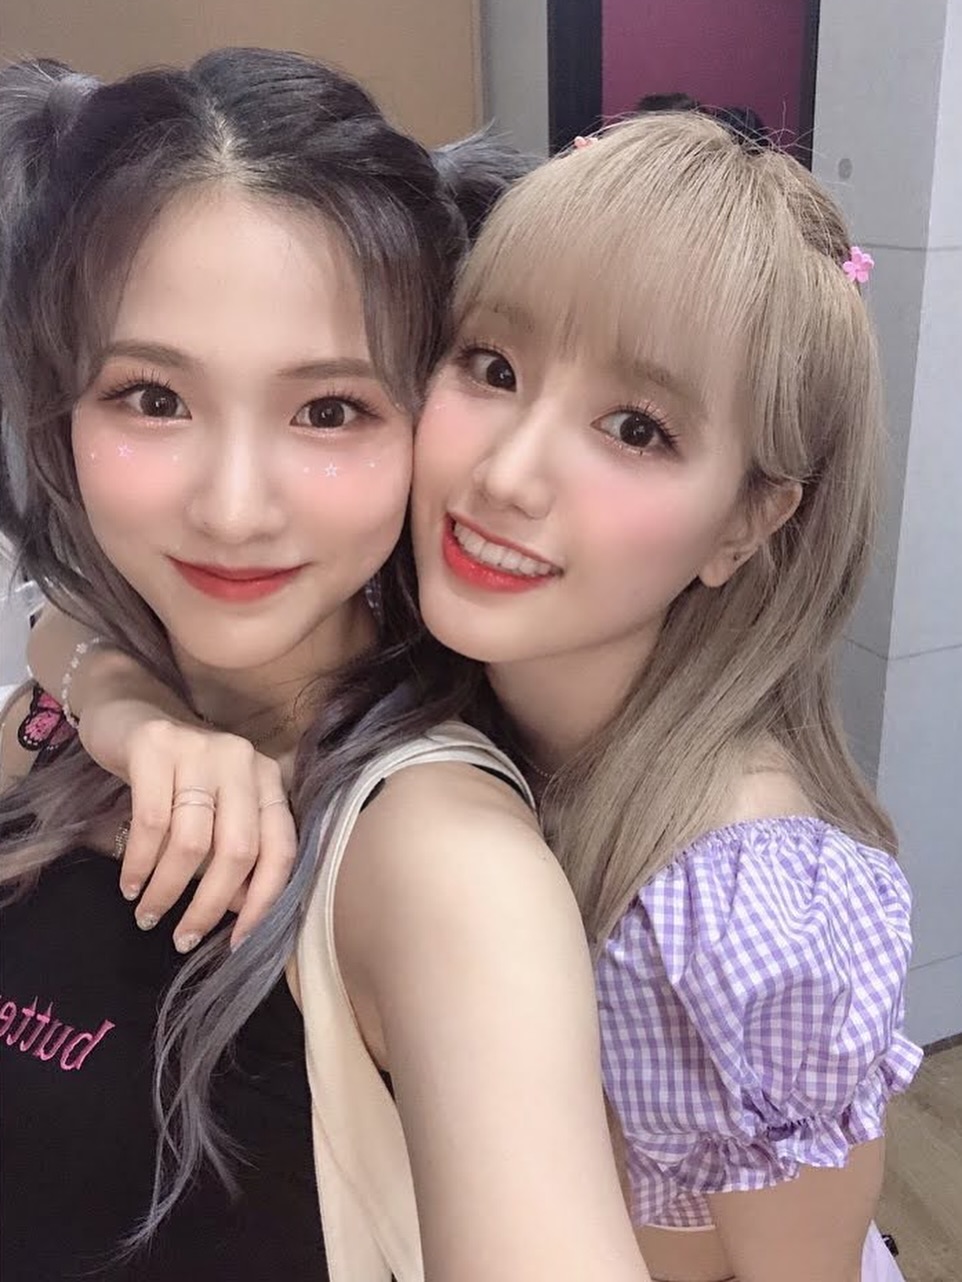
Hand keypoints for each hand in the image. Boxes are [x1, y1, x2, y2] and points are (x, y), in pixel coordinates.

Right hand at [82, 703, 295, 950]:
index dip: (265, 901)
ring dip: (167, 890)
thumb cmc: (179, 776)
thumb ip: (236, 853)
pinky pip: (151, 823)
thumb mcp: (217, 810)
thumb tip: (243, 913)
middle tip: (183, 939)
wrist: (129, 714)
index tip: (238, 944)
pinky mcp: (155, 747)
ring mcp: (200, 749)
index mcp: (268, 779)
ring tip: (147, 914)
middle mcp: (243, 760)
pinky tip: (130, 884)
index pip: (281, 847)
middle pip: (238, 850)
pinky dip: (140, 864)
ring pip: (191, 842)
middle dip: (210, 905)